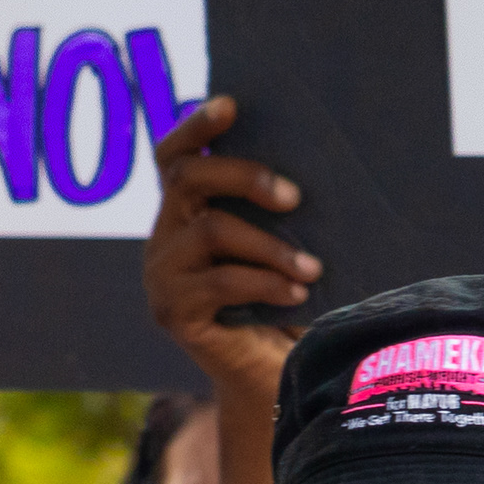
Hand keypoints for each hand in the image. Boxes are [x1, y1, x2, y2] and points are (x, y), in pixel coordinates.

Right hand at [142, 96, 316, 403]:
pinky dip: (265, 282)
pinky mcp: (173, 313)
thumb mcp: (278, 246)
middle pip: (188, 178)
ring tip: (312, 267)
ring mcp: (163, 276)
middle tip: (295, 198)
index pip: (172, 156)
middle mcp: (163, 238)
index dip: (196, 127)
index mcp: (183, 214)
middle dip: (244, 177)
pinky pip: (220, 282)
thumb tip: (320, 162)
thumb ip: (276, 210)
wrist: (271, 379)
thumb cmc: (284, 303)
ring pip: (211, 230)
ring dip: (270, 245)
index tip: (231, 105)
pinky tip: (296, 293)